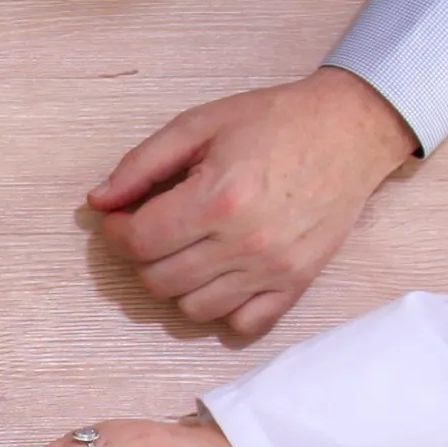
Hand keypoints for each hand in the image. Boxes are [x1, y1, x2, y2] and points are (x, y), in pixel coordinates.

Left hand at [89, 67, 417, 334]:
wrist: (348, 131)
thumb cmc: (273, 121)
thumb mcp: (199, 124)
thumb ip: (141, 164)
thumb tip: (99, 202)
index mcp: (217, 198)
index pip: (139, 243)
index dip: (116, 232)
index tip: (120, 217)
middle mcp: (245, 243)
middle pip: (159, 281)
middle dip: (142, 257)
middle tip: (153, 229)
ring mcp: (273, 270)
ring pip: (194, 309)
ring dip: (177, 284)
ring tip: (186, 250)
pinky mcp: (296, 285)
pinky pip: (242, 325)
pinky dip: (222, 309)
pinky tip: (220, 276)